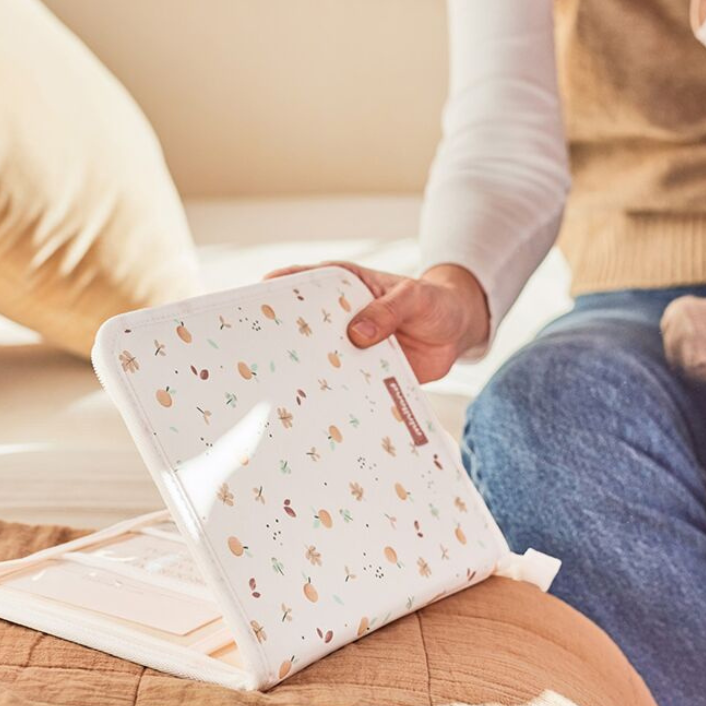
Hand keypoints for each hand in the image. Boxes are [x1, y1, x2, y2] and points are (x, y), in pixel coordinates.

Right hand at [263, 261, 489, 382]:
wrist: (457, 331)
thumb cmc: (431, 301)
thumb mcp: (414, 297)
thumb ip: (388, 311)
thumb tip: (356, 333)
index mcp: (341, 287)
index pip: (297, 286)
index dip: (271, 296)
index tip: (248, 312)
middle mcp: (336, 319)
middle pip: (298, 331)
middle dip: (277, 346)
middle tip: (254, 365)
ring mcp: (347, 349)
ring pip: (317, 364)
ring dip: (304, 380)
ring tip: (280, 400)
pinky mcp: (362, 376)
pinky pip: (344, 389)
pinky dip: (334, 402)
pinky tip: (322, 420)